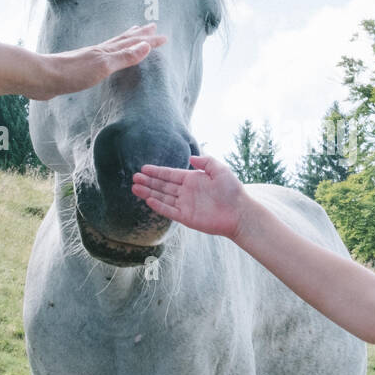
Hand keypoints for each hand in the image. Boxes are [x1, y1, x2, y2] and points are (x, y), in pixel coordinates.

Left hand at [30, 23, 167, 99]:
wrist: (42, 77)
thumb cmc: (72, 73)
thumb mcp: (103, 66)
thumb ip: (124, 57)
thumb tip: (146, 46)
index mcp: (106, 52)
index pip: (133, 44)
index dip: (149, 41)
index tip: (164, 36)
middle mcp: (100, 52)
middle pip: (124, 40)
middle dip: (139, 35)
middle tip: (152, 26)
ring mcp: (90, 58)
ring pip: (114, 46)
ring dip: (126, 41)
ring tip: (132, 35)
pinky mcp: (81, 68)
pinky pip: (104, 58)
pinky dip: (112, 53)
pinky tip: (107, 57)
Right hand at [131, 155, 246, 238]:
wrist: (240, 212)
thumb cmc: (232, 190)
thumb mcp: (220, 170)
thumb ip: (206, 162)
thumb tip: (191, 157)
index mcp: (193, 179)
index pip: (170, 174)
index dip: (157, 172)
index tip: (143, 168)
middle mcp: (186, 192)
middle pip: (163, 186)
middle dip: (148, 181)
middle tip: (134, 177)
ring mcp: (185, 205)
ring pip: (163, 197)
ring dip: (149, 193)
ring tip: (134, 188)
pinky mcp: (186, 217)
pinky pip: (169, 211)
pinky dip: (159, 206)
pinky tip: (148, 200)